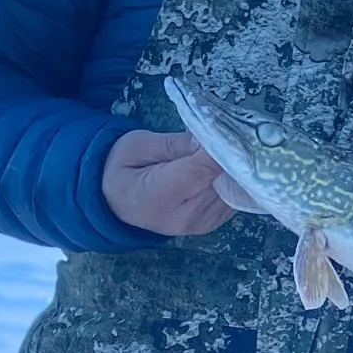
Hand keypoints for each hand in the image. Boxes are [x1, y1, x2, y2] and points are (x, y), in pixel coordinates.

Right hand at [103, 129, 232, 236]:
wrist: (115, 202)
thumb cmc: (123, 169)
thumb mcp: (139, 145)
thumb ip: (177, 143)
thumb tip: (211, 137)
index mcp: (159, 195)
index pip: (203, 170)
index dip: (222, 149)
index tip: (232, 129)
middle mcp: (185, 216)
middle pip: (224, 181)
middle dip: (232, 155)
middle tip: (236, 132)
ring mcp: (201, 223)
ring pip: (235, 190)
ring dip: (237, 168)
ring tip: (232, 146)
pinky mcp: (212, 223)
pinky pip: (235, 198)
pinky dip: (234, 180)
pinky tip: (227, 165)